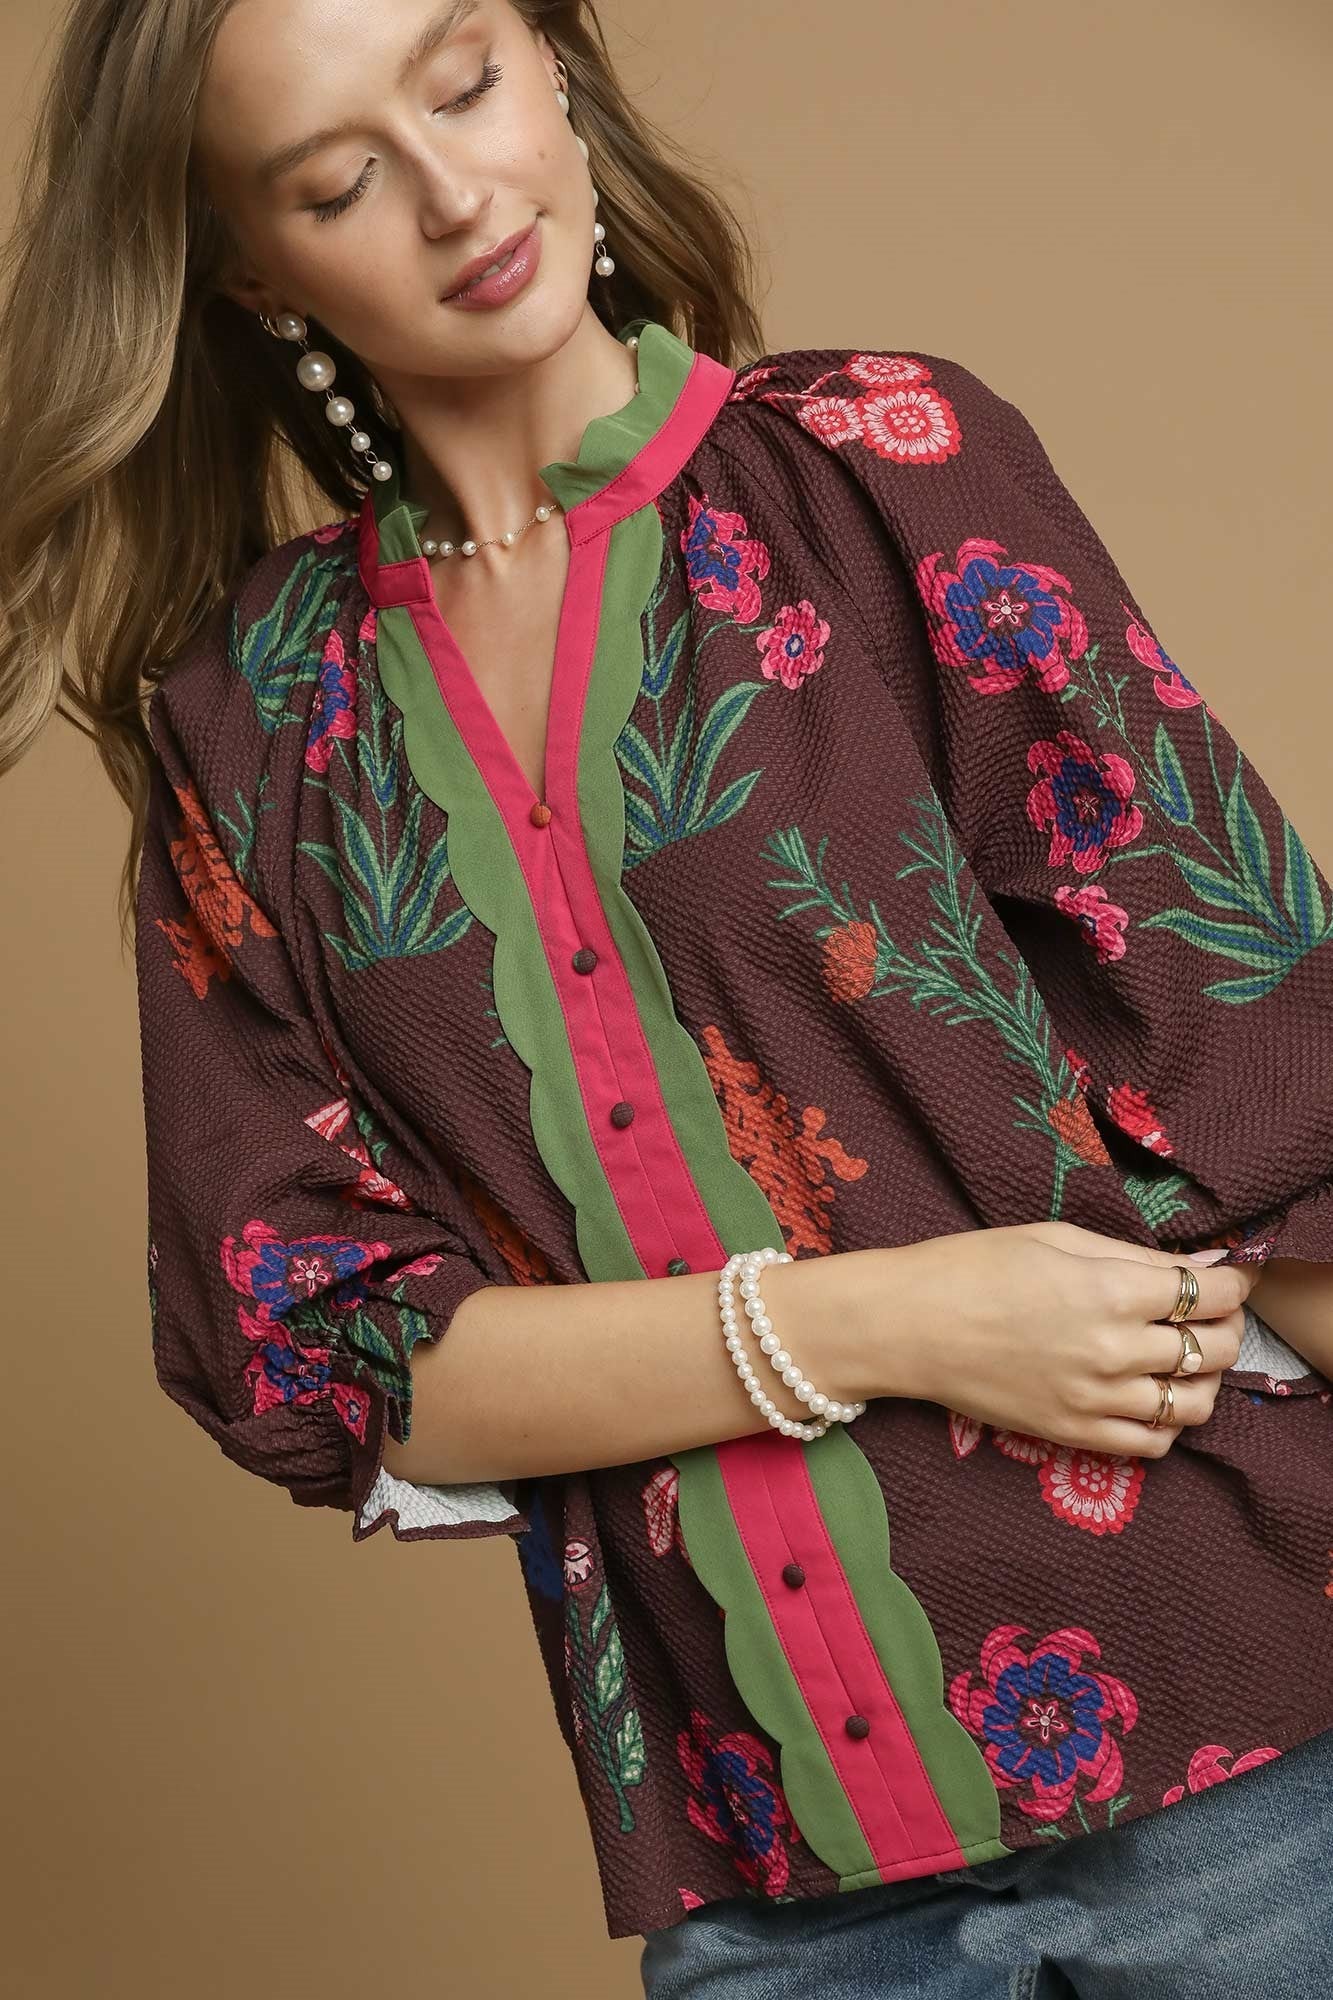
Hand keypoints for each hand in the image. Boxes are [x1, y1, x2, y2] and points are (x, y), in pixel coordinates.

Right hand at [883, 1219, 1257, 1456]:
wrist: (907, 1324)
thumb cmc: (973, 1266)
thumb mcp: (1057, 1240)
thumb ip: (1134, 1257)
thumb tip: (1199, 1264)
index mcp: (1111, 1291)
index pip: (1209, 1294)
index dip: (1233, 1284)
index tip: (1230, 1278)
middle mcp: (1114, 1351)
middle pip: (1212, 1349)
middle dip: (1226, 1327)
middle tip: (1213, 1314)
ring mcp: (1095, 1400)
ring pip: (1193, 1403)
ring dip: (1205, 1378)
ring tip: (1187, 1359)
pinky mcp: (1072, 1434)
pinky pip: (1151, 1444)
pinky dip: (1168, 1423)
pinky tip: (1153, 1397)